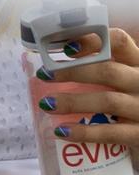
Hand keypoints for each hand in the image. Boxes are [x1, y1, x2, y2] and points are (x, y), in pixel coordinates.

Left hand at [36, 28, 138, 146]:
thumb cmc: (131, 94)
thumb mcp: (123, 74)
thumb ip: (100, 64)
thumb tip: (55, 55)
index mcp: (137, 61)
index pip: (119, 41)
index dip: (92, 41)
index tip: (65, 48)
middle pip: (108, 71)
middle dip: (73, 72)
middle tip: (44, 75)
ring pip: (107, 101)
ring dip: (73, 102)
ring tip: (46, 103)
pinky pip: (111, 133)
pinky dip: (84, 132)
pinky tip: (62, 131)